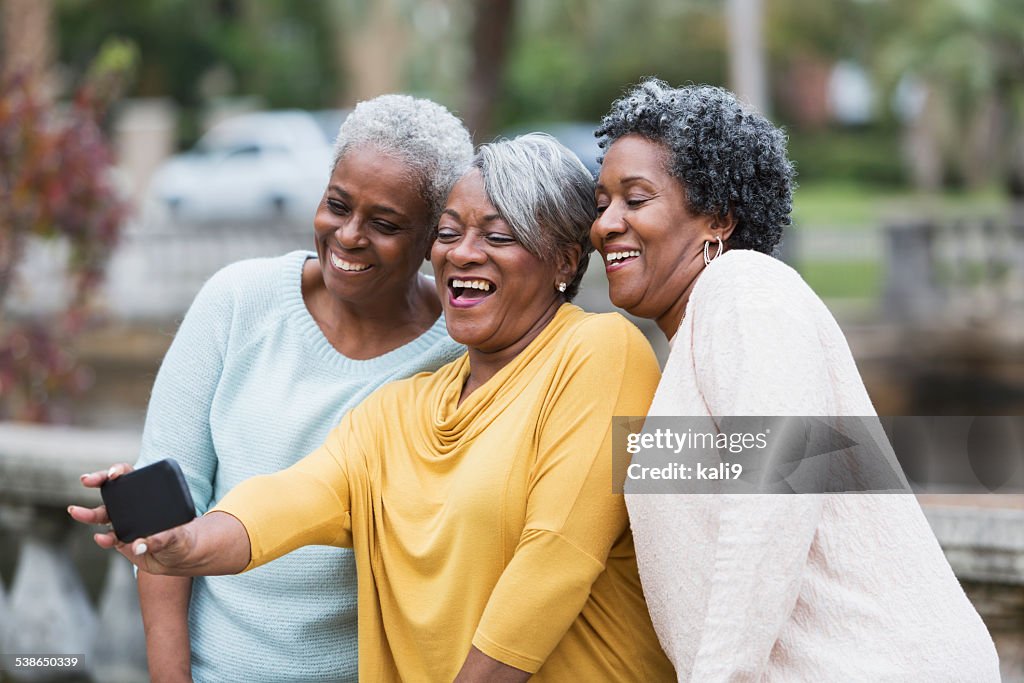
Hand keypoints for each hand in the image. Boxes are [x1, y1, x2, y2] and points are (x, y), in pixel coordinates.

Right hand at [68, 462, 203, 574]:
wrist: (179, 557)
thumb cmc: (182, 539)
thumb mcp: (177, 537)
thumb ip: (161, 539)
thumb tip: (139, 544)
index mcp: (147, 493)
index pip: (130, 475)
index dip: (119, 470)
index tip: (114, 474)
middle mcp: (132, 505)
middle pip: (111, 490)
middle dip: (97, 480)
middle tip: (86, 479)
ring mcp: (123, 522)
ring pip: (102, 514)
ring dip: (88, 513)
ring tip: (75, 511)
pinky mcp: (120, 540)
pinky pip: (107, 537)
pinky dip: (103, 538)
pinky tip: (101, 538)